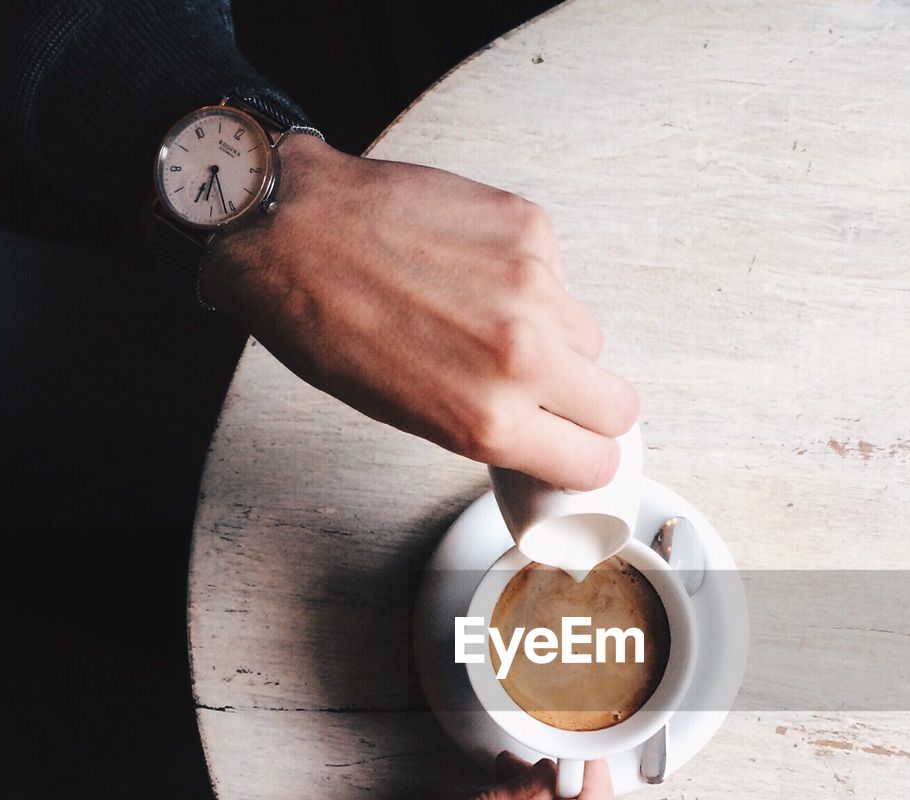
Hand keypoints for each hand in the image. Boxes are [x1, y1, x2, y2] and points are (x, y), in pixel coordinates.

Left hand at [201, 135, 638, 489]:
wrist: (291, 229)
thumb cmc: (328, 328)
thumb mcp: (411, 416)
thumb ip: (492, 429)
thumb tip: (543, 430)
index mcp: (488, 422)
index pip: (596, 460)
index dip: (587, 457)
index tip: (575, 447)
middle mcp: (521, 358)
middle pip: (618, 405)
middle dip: (591, 407)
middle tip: (555, 394)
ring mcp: (532, 287)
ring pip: (588, 336)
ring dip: (557, 339)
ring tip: (493, 321)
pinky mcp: (530, 228)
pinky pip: (557, 275)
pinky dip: (528, 280)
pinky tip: (475, 271)